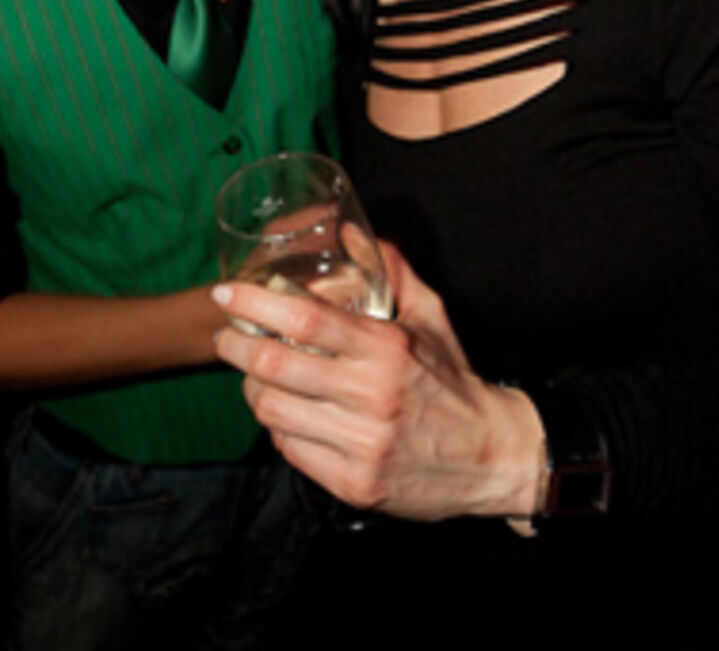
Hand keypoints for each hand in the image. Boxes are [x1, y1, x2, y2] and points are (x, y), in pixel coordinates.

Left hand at [211, 239, 544, 521]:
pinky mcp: (353, 483)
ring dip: (252, 389)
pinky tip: (287, 415)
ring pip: (272, 411)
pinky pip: (289, 450)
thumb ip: (394, 273)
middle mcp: (373, 395)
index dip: (256, 304)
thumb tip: (354, 234)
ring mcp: (361, 443)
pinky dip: (279, 428)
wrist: (491, 456)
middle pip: (275, 366)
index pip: (306, 319)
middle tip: (227, 337)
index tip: (227, 295)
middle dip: (235, 347)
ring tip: (255, 377)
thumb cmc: (453, 382)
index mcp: (389, 349)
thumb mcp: (433, 319)